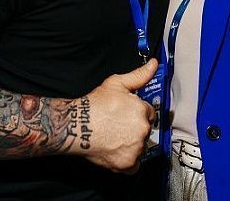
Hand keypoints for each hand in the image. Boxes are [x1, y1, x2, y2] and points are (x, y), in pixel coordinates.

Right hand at [74, 58, 157, 172]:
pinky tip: (115, 151)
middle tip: (117, 126)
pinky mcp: (127, 163)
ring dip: (131, 144)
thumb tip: (154, 64)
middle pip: (145, 130)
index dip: (136, 113)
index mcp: (141, 110)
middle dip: (134, 128)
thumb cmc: (94, 105)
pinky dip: (127, 161)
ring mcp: (135, 147)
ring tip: (114, 137)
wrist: (75, 125)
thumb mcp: (116, 83)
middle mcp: (141, 130)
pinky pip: (134, 165)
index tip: (125, 115)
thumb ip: (139, 75)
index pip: (148, 113)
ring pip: (140, 147)